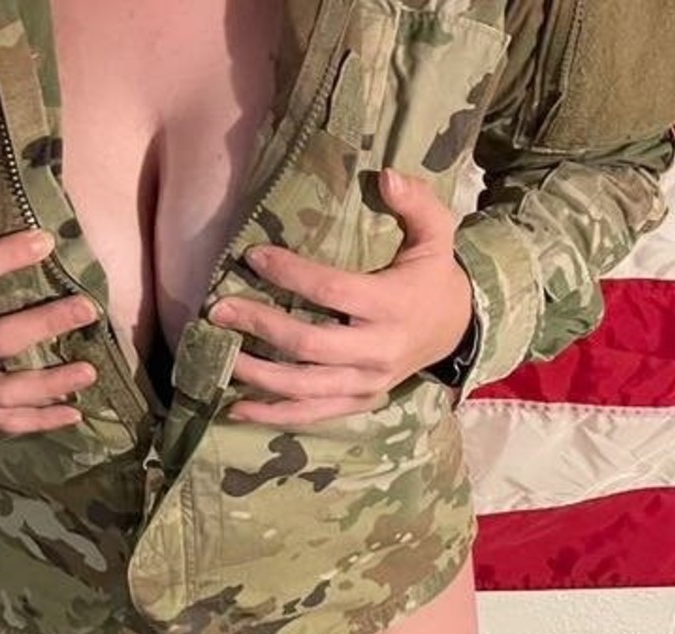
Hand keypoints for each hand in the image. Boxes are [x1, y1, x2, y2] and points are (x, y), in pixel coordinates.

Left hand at [206, 167, 474, 424]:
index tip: (253, 256)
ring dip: (257, 374)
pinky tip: (235, 407)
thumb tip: (385, 176)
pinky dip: (271, 415)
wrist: (455, 330)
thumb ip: (416, 202)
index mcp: (392, 307)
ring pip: (302, 387)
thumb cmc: (432, 276)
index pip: (332, 291)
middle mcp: (377, 352)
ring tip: (221, 354)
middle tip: (219, 308)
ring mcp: (366, 384)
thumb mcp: (438, 233)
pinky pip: (309, 415)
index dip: (291, 273)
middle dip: (260, 326)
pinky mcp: (356, 403)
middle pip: (308, 345)